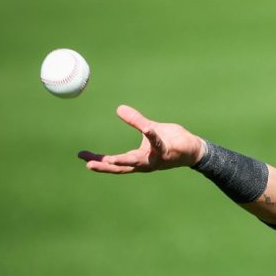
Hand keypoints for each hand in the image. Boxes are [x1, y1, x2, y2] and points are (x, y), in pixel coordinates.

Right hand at [78, 105, 205, 173]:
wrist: (194, 148)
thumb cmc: (171, 141)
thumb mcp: (150, 130)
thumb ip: (136, 121)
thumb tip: (118, 108)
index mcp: (139, 159)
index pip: (115, 163)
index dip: (99, 161)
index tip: (81, 156)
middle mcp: (146, 163)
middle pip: (123, 167)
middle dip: (106, 166)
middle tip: (89, 164)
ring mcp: (156, 159)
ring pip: (139, 161)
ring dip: (125, 160)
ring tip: (111, 159)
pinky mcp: (168, 151)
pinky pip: (158, 142)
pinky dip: (151, 135)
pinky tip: (146, 128)